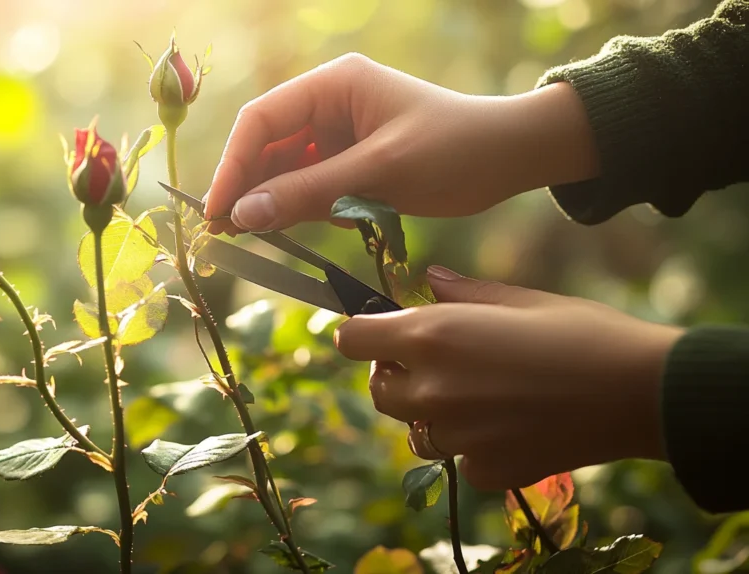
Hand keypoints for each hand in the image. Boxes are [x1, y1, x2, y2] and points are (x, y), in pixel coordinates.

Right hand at [204, 53, 599, 233]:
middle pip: (268, 146)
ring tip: (251, 236)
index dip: (233, 164)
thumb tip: (244, 215)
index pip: (262, 120)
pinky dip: (303, 210)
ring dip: (273, 202)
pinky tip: (300, 228)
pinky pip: (311, 187)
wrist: (511, 159)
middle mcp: (330, 105)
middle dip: (248, 187)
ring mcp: (340, 135)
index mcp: (334, 85)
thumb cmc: (454, 150)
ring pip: (286, 171)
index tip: (217, 209)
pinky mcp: (352, 163)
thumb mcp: (380, 173)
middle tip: (226, 232)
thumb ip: (310, 193)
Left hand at [333, 265, 683, 489]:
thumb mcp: (520, 298)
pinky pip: (459, 459)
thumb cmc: (583, 331)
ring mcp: (456, 436)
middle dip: (395, 373)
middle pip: (380, 389)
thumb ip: (463, 292)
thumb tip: (428, 279)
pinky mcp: (484, 470)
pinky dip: (473, 446)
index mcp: (433, 336)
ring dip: (431, 413)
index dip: (361, 332)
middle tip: (434, 361)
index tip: (380, 330)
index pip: (352, 339)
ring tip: (477, 395)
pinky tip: (509, 426)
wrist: (641, 393)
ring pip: (415, 429)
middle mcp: (432, 389)